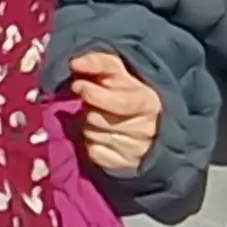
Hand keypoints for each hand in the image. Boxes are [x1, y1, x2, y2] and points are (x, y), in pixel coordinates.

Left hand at [65, 49, 161, 175]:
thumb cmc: (127, 92)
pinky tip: (101, 136)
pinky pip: (96, 153)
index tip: (78, 85)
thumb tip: (76, 62)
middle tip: (90, 104)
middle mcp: (148, 128)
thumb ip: (99, 63)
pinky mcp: (126, 164)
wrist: (148, 122)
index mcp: (149, 102)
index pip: (121, 103)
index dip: (95, 94)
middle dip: (90, 109)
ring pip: (95, 136)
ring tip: (99, 119)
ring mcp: (138, 149)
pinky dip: (92, 144)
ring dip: (89, 126)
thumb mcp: (119, 71)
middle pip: (101, 120)